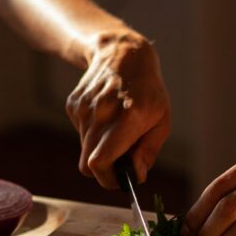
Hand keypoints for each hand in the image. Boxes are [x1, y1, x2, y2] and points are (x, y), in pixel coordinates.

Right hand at [65, 32, 170, 187]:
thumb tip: (135, 177)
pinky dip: (92, 135)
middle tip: (121, 163)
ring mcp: (84, 108)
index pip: (100, 161)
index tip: (119, 180)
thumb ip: (148, 152)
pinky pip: (80, 135)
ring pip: (84, 150)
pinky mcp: (73, 105)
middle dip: (104, 171)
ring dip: (99, 150)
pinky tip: (105, 117)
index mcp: (128, 117)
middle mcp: (101, 112)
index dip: (107, 179)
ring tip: (117, 132)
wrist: (123, 55)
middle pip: (88, 163)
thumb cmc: (148, 91)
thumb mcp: (162, 121)